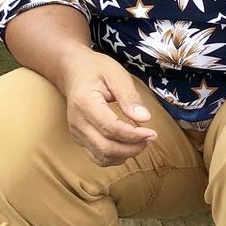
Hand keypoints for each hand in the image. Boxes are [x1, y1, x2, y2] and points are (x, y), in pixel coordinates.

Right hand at [61, 47, 158, 166]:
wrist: (73, 71)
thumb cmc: (96, 69)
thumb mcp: (116, 74)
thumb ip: (129, 96)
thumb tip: (145, 118)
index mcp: (85, 103)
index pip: (110, 128)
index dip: (133, 135)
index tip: (152, 133)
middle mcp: (77, 122)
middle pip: (105, 147)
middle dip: (131, 148)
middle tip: (150, 138)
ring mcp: (76, 132)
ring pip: (101, 157)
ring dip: (124, 155)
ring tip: (141, 142)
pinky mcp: (78, 138)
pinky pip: (96, 156)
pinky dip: (114, 156)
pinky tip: (128, 146)